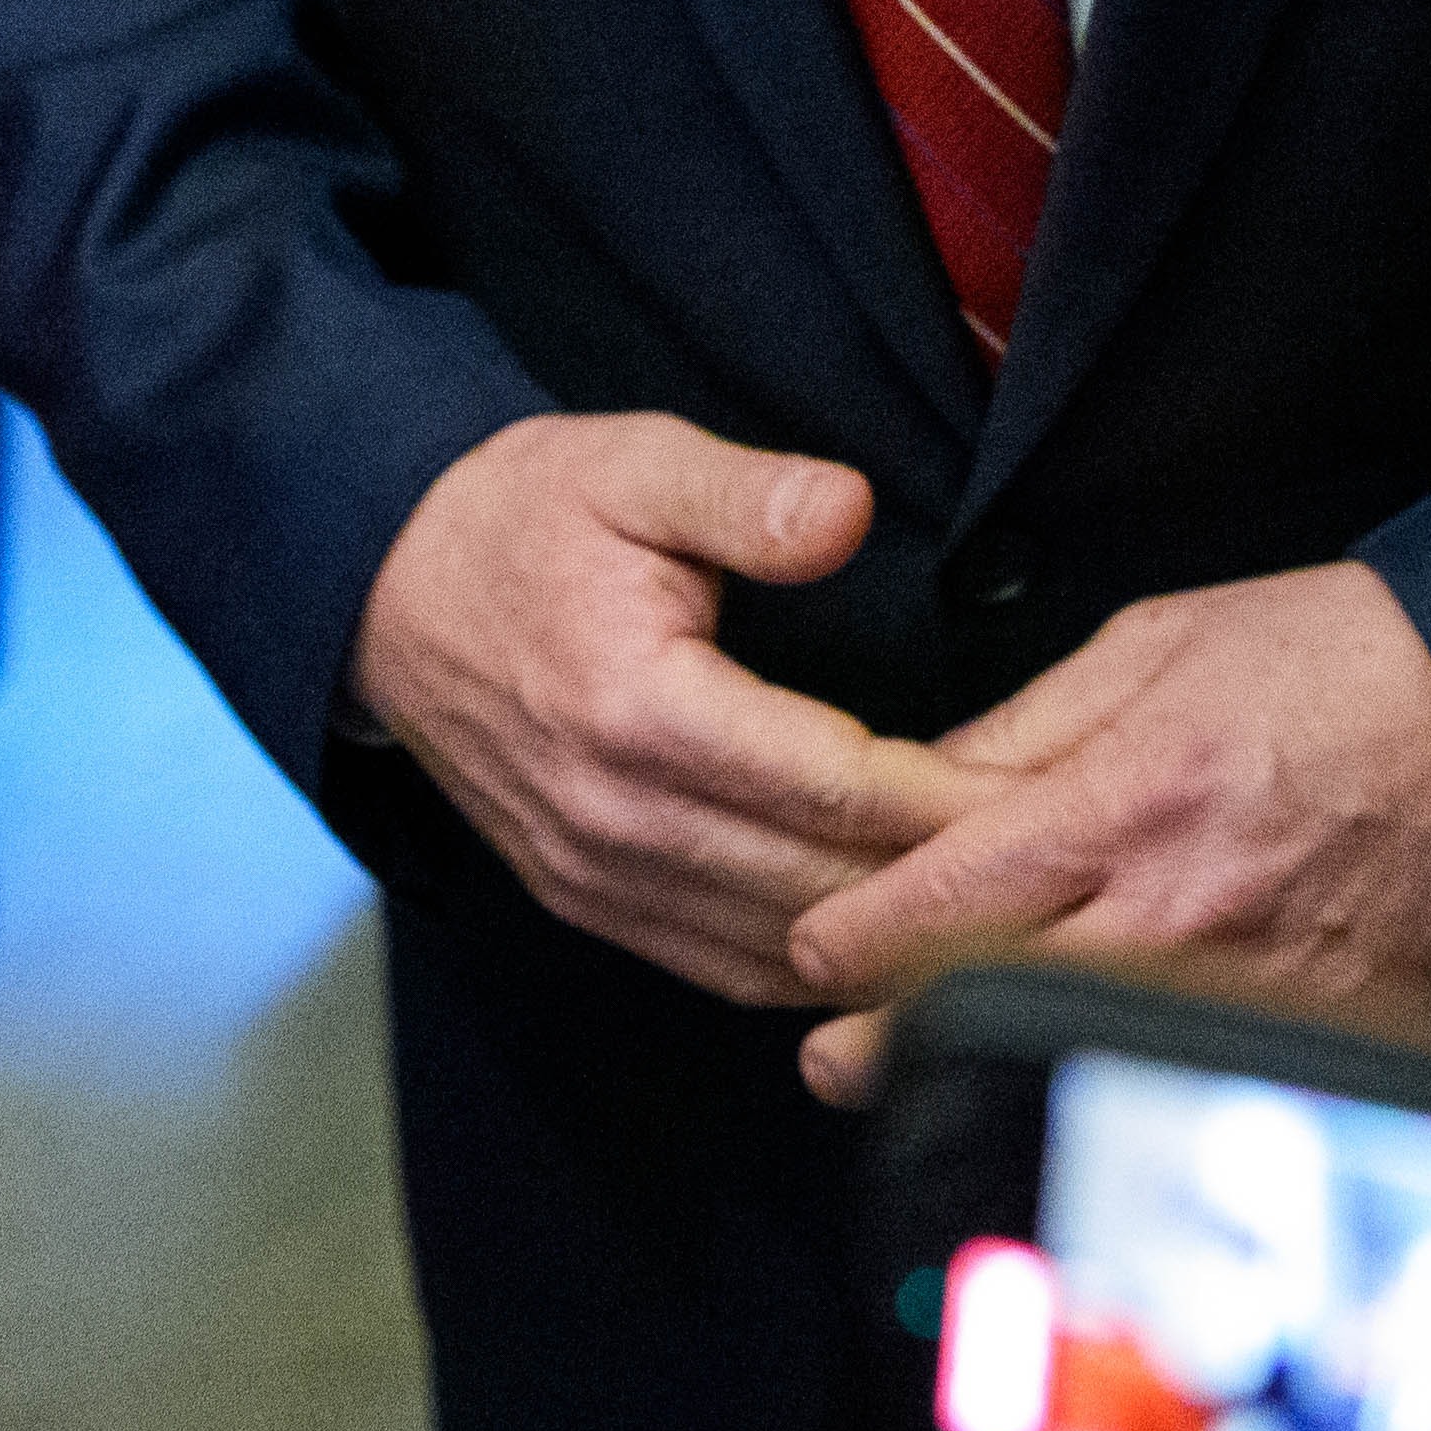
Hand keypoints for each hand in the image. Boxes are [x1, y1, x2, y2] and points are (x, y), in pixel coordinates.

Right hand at [351, 414, 994, 1004]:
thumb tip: (850, 511)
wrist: (380, 585)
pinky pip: (720, 967)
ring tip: (989, 918)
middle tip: (1049, 869)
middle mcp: (616, 818)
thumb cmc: (517, 516)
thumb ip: (748, 495)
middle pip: (821, 892)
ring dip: (883, 948)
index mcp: (639, 711)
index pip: (836, 791)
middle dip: (941, 889)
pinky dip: (809, 968)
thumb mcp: (632, 462)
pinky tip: (883, 948)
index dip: (950, 803)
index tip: (1043, 794)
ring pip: (777, 955)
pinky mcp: (584, 899)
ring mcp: (594, 875)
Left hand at [782, 562, 1430, 1107]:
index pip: (947, 898)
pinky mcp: (1306, 1024)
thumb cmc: (1326, 657)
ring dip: (982, 1064)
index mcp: (1125, 800)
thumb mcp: (1149, 648)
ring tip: (904, 1080)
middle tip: (823, 1058)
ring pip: (1073, 1049)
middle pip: (990, 1000)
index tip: (809, 947)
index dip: (856, 936)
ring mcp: (1243, 980)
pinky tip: (1063, 1070)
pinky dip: (1106, 1069)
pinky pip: (1180, 1065)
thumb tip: (923, 788)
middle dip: (888, 1035)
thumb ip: (1025, 729)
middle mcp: (1176, 906)